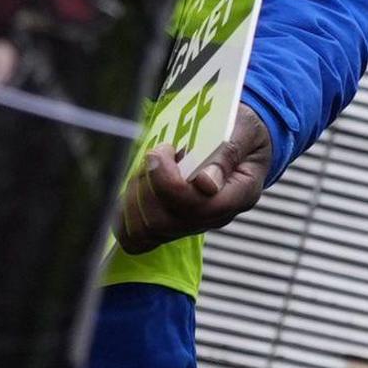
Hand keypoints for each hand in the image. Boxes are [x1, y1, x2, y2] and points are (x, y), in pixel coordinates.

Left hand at [113, 107, 274, 252]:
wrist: (240, 139)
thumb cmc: (241, 131)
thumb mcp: (243, 129)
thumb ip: (227, 153)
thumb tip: (205, 184)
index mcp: (239, 194)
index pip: (198, 206)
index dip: (168, 182)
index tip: (163, 150)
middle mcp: (215, 217)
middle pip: (164, 222)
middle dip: (146, 185)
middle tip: (154, 155)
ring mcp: (192, 224)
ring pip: (146, 230)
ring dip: (134, 196)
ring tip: (146, 168)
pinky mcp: (169, 227)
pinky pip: (136, 238)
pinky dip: (125, 215)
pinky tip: (134, 188)